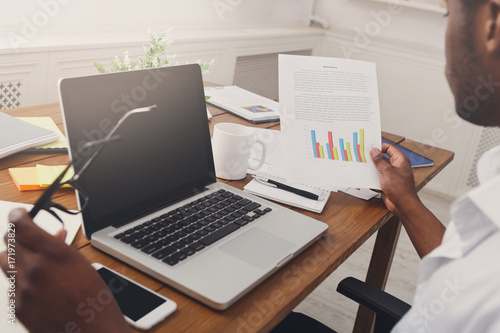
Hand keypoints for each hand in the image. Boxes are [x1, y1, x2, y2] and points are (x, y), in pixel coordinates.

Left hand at [0, 209, 130, 332]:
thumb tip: (52, 235)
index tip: (19, 214)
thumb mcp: (82, 264)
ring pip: (5, 265)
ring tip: (31, 262)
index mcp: (54, 254)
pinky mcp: (19, 308)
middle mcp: (34, 270)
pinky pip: (11, 288)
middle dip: (16, 237)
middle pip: (8, 243)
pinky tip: (38, 287)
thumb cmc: (95, 300)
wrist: (92, 332)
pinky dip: (21, 283)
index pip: (20, 225)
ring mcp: (23, 290)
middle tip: (24, 236)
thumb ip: (61, 247)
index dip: (17, 215)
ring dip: (15, 259)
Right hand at [370, 143, 418, 214]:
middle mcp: (397, 167)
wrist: (402, 204)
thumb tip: (374, 152)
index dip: (380, 146)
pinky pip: (378, 177)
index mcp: (401, 160)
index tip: (370, 147)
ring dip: (372, 168)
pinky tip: (367, 177)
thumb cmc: (400, 188)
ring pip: (380, 168)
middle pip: (383, 158)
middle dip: (374, 158)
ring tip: (363, 166)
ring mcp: (392, 175)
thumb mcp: (387, 171)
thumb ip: (379, 160)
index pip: (389, 148)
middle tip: (364, 156)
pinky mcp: (388, 183)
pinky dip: (373, 177)